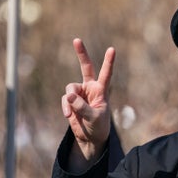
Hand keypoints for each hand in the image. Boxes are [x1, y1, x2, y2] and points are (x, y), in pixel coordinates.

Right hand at [62, 38, 114, 167]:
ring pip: (70, 89)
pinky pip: (65, 99)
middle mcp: (90, 88)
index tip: (112, 49)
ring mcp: (80, 93)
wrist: (90, 137)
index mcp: (102, 90)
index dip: (109, 62)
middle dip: (81, 53)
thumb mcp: (94, 118)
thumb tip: (69, 95)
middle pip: (86, 67)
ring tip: (71, 114)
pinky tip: (68, 116)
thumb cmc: (98, 127)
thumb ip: (82, 106)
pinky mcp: (70, 100)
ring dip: (70, 101)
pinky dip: (66, 107)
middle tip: (77, 40)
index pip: (106, 74)